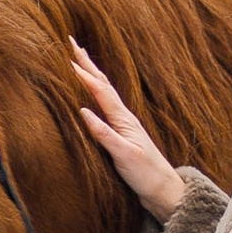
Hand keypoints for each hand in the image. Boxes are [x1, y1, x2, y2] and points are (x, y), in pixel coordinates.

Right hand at [70, 41, 188, 219]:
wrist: (162, 190)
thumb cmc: (146, 174)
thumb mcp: (124, 155)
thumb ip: (104, 133)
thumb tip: (83, 111)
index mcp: (124, 119)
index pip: (101, 91)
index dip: (85, 75)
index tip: (68, 58)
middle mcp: (124, 118)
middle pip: (103, 84)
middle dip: (87, 63)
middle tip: (72, 41)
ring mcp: (123, 125)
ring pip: (104, 92)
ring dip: (91, 73)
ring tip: (79, 58)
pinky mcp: (121, 134)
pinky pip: (104, 105)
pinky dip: (94, 92)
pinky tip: (90, 92)